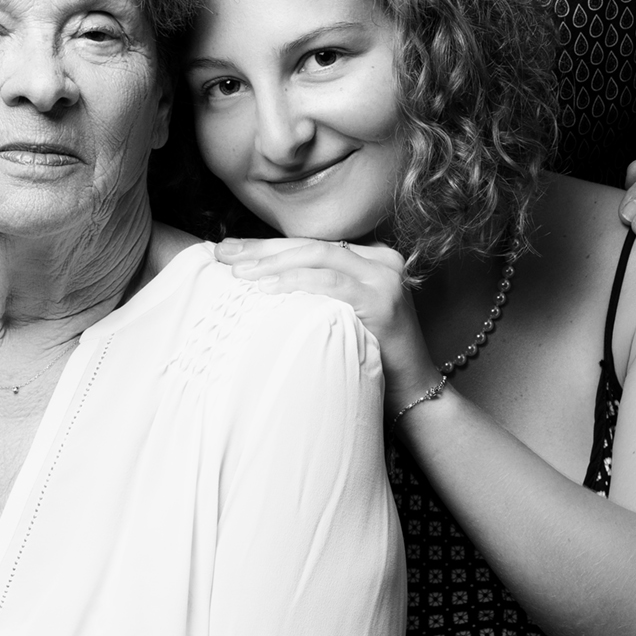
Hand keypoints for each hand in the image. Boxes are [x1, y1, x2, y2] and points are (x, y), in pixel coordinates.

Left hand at [213, 237, 436, 402]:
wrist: (413, 392)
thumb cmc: (370, 356)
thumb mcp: (341, 314)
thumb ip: (315, 292)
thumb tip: (258, 279)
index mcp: (370, 257)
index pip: (310, 243)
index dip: (267, 244)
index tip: (229, 249)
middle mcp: (380, 260)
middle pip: (310, 244)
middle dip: (262, 248)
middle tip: (222, 254)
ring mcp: (384, 277)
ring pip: (318, 255)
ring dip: (272, 263)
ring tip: (238, 273)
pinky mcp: (383, 299)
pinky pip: (331, 282)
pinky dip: (295, 281)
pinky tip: (266, 288)